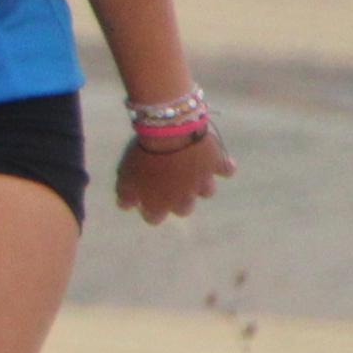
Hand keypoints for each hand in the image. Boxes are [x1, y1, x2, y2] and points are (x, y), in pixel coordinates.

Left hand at [113, 124, 233, 224]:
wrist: (170, 134)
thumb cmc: (143, 157)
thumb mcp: (126, 177)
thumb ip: (126, 195)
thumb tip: (125, 206)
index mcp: (160, 204)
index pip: (154, 218)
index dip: (149, 208)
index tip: (145, 199)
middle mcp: (185, 198)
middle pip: (183, 209)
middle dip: (177, 200)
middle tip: (171, 185)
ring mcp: (203, 182)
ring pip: (207, 192)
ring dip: (200, 184)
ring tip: (194, 172)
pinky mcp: (217, 165)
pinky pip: (227, 169)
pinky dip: (225, 167)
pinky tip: (221, 163)